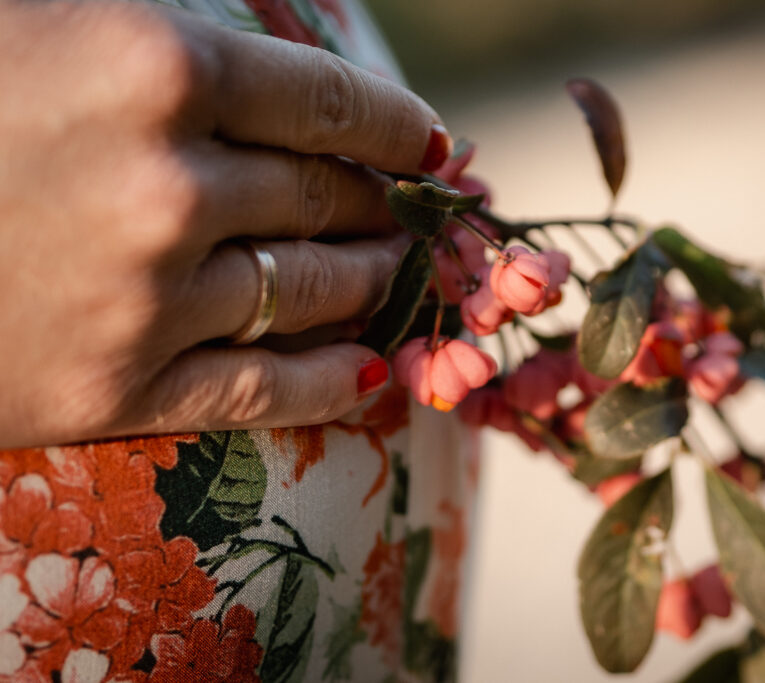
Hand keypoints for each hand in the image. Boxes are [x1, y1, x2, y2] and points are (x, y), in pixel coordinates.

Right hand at [0, 0, 450, 447]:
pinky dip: (334, 380)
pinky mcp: (115, 390)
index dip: (393, 121)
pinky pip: (267, 389)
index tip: (427, 140)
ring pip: (316, 289)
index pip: (329, 96)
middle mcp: (167, 183)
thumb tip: (262, 72)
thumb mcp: (35, 26)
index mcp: (148, 62)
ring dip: (372, 277)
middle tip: (413, 208)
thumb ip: (156, 40)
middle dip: (386, 201)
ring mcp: (147, 297)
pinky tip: (372, 371)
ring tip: (395, 269)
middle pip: (331, 196)